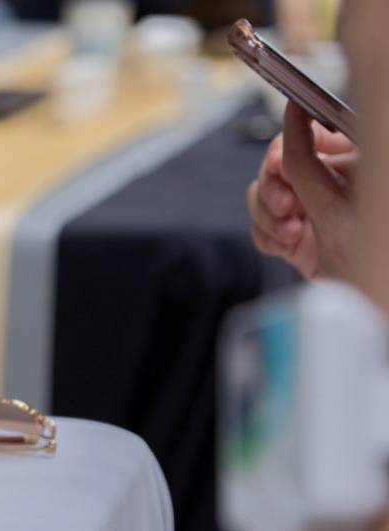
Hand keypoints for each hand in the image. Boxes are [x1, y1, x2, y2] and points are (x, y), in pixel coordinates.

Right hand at [247, 103, 357, 278]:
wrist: (366, 308)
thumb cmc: (370, 261)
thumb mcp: (335, 210)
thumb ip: (308, 166)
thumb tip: (293, 121)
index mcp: (354, 163)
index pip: (313, 133)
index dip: (291, 139)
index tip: (282, 154)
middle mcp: (330, 181)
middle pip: (278, 161)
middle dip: (273, 186)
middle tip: (285, 207)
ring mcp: (310, 208)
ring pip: (263, 192)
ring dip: (266, 215)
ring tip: (290, 235)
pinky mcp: (294, 235)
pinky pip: (260, 223)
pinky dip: (265, 236)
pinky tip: (284, 249)